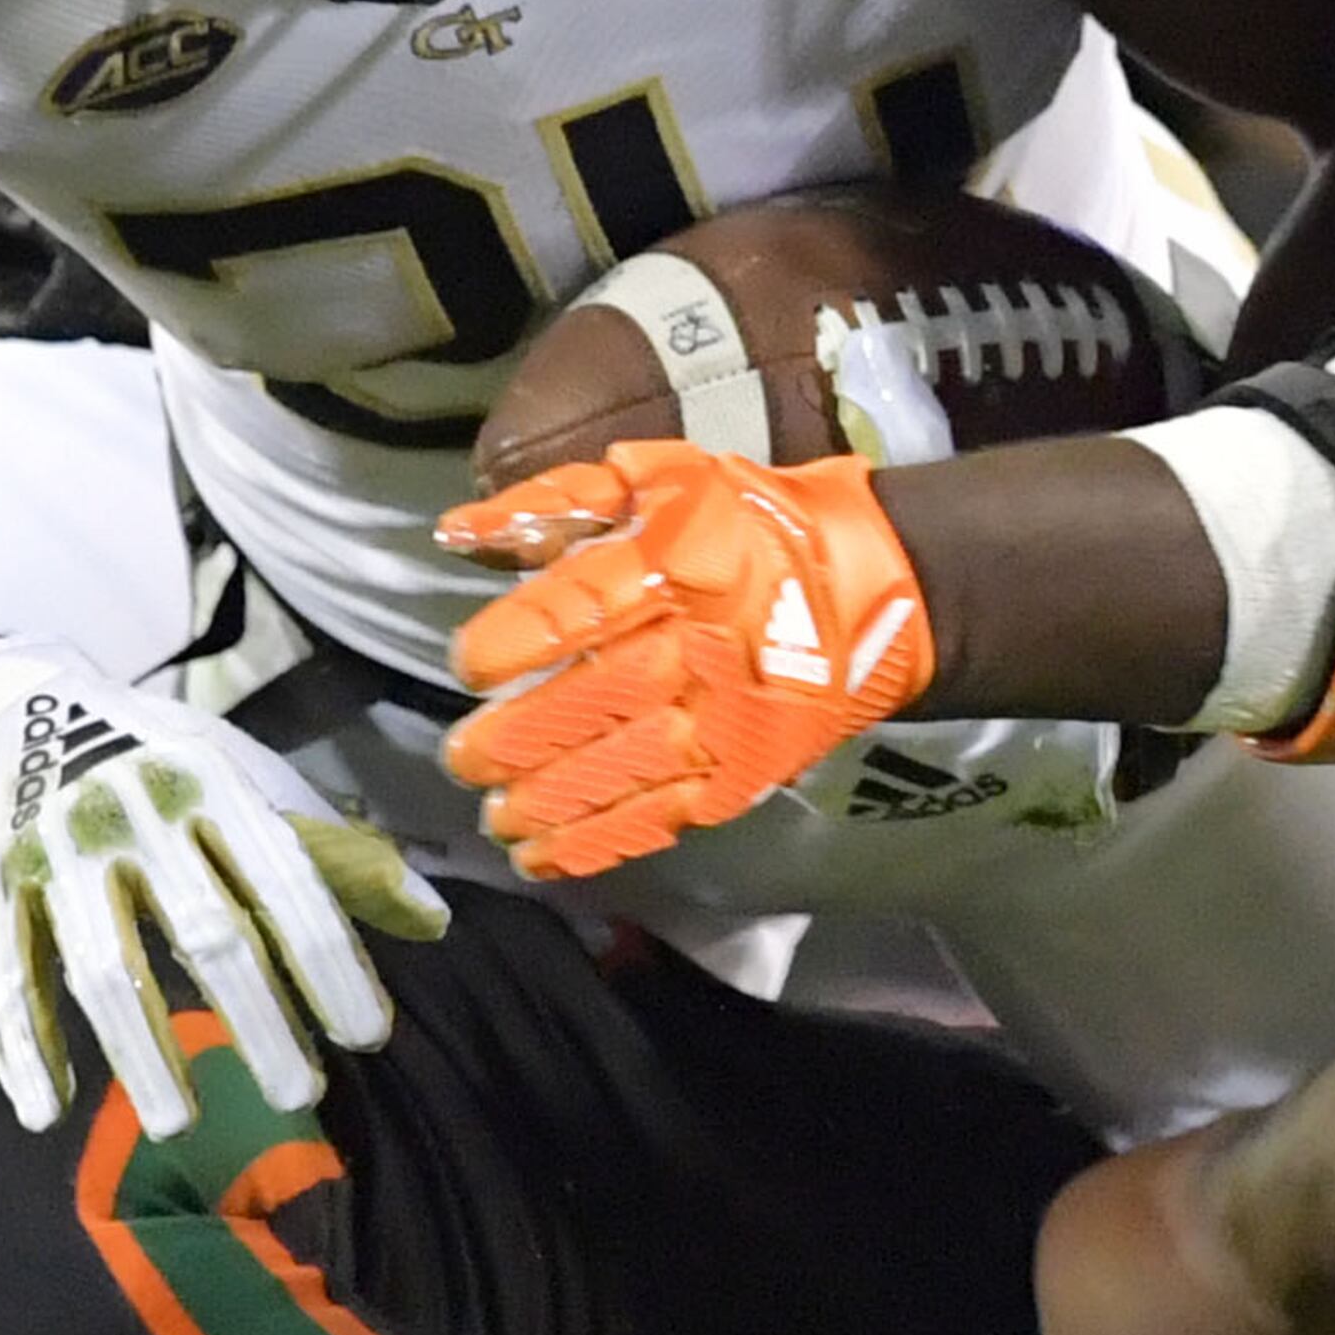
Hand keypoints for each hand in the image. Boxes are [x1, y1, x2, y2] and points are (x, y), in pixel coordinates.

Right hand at [0, 639, 443, 1142]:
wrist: (7, 703)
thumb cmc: (159, 762)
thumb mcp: (246, 781)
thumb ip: (333, 853)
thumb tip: (431, 923)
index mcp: (212, 785)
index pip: (284, 884)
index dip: (328, 961)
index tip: (366, 1036)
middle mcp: (134, 817)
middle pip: (205, 931)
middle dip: (256, 1018)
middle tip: (299, 1097)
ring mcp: (54, 854)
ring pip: (103, 969)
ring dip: (141, 1053)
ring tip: (177, 1128)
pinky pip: (9, 978)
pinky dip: (24, 1047)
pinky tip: (49, 1111)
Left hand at [439, 442, 934, 877]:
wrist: (876, 588)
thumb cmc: (750, 522)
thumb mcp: (659, 478)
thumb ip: (557, 502)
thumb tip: (458, 533)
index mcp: (679, 563)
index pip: (583, 606)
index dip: (516, 640)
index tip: (468, 664)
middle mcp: (702, 647)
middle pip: (598, 699)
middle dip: (521, 737)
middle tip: (462, 758)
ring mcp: (727, 719)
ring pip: (627, 769)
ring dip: (551, 801)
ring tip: (494, 817)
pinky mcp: (744, 773)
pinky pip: (663, 815)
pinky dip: (599, 841)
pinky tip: (542, 856)